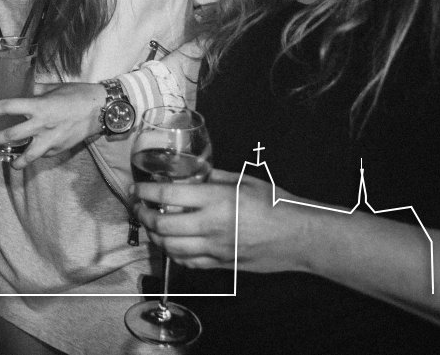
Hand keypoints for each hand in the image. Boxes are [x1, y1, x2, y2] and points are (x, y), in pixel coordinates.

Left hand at [0, 81, 104, 168]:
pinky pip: (42, 154)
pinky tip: (31, 153)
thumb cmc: (77, 95)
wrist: (100, 109)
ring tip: (6, 161)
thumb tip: (23, 89)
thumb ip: (36, 91)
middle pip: (11, 135)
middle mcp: (41, 124)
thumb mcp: (54, 88)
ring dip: (14, 160)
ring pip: (27, 156)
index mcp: (39, 106)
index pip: (9, 107)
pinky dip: (35, 155)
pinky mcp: (58, 149)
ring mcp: (50, 139)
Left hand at [133, 169, 312, 272]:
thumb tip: (192, 175)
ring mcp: (215, 249)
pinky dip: (174, 253)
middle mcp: (211, 226)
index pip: (168, 195)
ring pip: (170, 247)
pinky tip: (172, 243)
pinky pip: (188, 262)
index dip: (146, 192)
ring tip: (152, 226)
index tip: (138, 189)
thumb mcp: (245, 181)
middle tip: (140, 207)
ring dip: (155, 237)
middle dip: (144, 216)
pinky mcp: (221, 264)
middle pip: (162, 225)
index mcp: (216, 200)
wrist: (301, 237)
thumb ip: (214, 178)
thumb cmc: (277, 204)